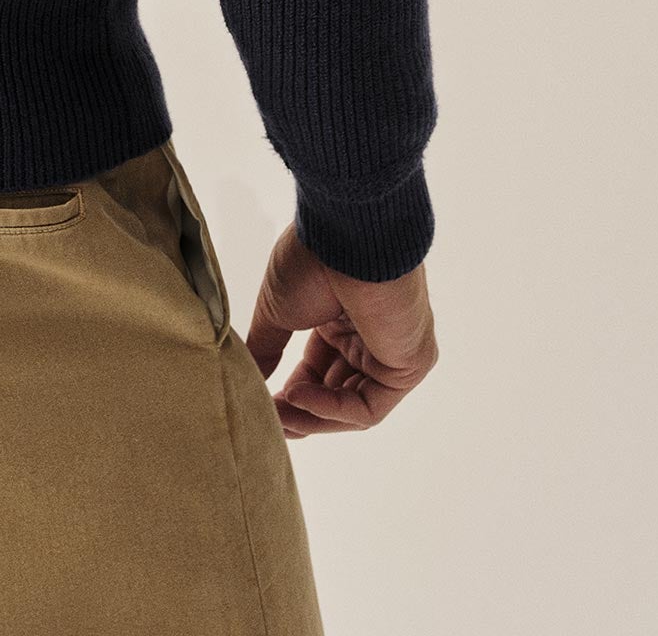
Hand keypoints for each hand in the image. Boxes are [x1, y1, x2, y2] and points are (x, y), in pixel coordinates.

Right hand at [245, 223, 437, 437]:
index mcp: (341, 318)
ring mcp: (392, 353)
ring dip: (313, 416)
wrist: (346, 236)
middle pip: (336, 392)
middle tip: (269, 420)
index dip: (290, 392)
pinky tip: (300, 398)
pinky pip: (370, 405)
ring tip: (279, 415)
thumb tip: (248, 378)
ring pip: (353, 406)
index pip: (318, 369)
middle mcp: (370, 336)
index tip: (261, 404)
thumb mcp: (277, 309)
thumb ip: (266, 348)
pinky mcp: (408, 366)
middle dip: (301, 411)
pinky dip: (333, 409)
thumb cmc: (311, 260)